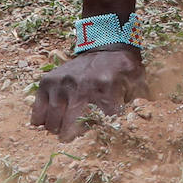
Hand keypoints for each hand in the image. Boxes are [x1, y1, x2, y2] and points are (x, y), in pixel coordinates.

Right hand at [30, 46, 146, 140]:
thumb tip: (144, 119)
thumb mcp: (137, 77)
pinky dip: (41, 121)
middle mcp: (82, 85)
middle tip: (76, 136)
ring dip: (58, 130)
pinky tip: (50, 120)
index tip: (100, 135)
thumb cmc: (121, 68)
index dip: (101, 132)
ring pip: (52, 123)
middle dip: (73, 137)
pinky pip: (37, 112)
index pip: (101, 122)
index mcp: (107, 86)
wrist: (105, 45)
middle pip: (70, 127)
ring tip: (65, 128)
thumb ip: (141, 98)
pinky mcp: (47, 81)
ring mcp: (62, 83)